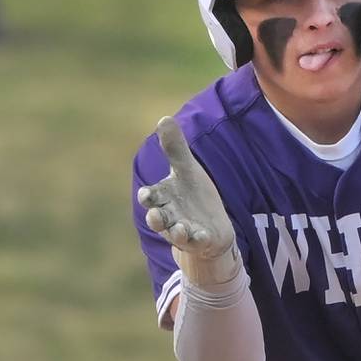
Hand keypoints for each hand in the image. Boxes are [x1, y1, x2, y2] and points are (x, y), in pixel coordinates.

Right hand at [137, 116, 235, 264]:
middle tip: (156, 215)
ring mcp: (184, 231)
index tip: (147, 195)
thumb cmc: (194, 196)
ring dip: (177, 231)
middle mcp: (169, 217)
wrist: (213, 224)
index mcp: (162, 198)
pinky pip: (197, 242)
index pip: (150, 198)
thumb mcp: (187, 170)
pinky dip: (199, 239)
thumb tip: (164, 118)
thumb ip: (175, 149)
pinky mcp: (201, 241)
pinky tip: (204, 235)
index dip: (147, 197)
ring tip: (181, 228)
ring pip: (176, 234)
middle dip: (156, 219)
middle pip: (157, 219)